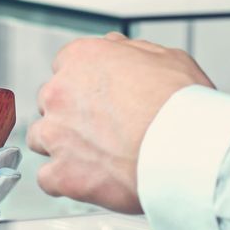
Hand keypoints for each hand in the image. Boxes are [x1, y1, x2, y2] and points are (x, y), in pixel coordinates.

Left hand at [26, 35, 212, 212]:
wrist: (188, 149)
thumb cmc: (182, 105)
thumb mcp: (166, 57)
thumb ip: (132, 51)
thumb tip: (118, 48)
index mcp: (82, 59)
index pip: (65, 66)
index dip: (84, 85)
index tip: (98, 99)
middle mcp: (61, 92)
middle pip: (51, 102)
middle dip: (72, 114)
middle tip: (102, 129)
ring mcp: (57, 134)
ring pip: (41, 138)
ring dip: (62, 146)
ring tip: (95, 157)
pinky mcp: (62, 173)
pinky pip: (47, 178)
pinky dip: (64, 181)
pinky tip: (87, 181)